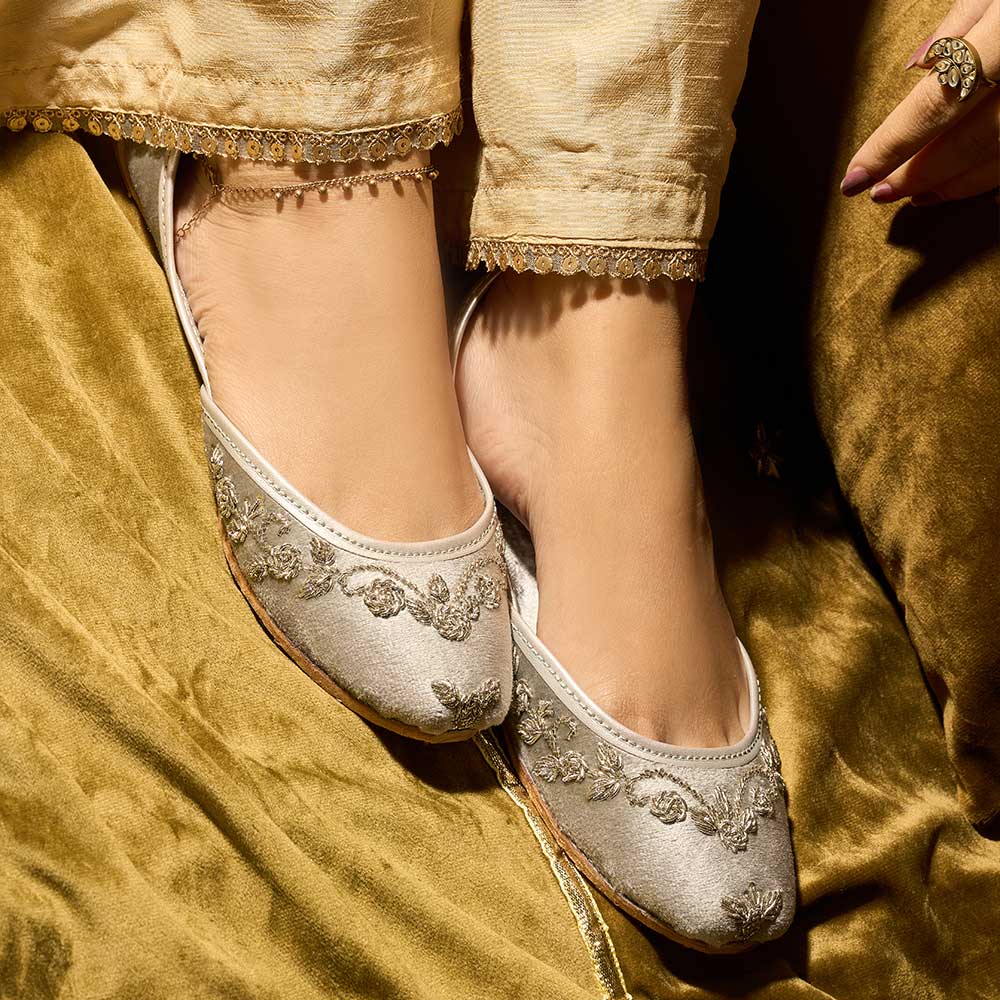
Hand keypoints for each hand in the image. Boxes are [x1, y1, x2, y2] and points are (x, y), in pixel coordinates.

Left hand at [839, 0, 999, 205]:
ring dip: (954, 184)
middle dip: (918, 175)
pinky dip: (993, 178)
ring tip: (918, 195)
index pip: (934, 105)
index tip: (853, 181)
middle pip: (967, 142)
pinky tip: (966, 184)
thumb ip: (966, 17)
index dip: (890, 149)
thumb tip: (917, 65)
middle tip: (880, 194)